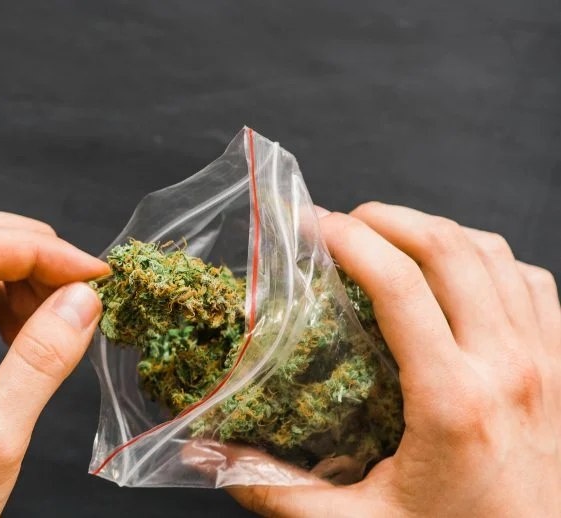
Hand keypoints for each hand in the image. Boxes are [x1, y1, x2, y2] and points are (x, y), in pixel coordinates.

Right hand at [225, 202, 560, 516]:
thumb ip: (275, 489)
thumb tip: (208, 455)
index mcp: (452, 402)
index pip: (398, 284)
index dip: (346, 238)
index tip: (307, 224)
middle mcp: (507, 368)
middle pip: (447, 248)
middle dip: (385, 219)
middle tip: (341, 224)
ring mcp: (543, 364)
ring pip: (494, 253)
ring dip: (436, 230)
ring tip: (390, 237)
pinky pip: (533, 283)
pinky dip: (491, 260)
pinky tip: (457, 272)